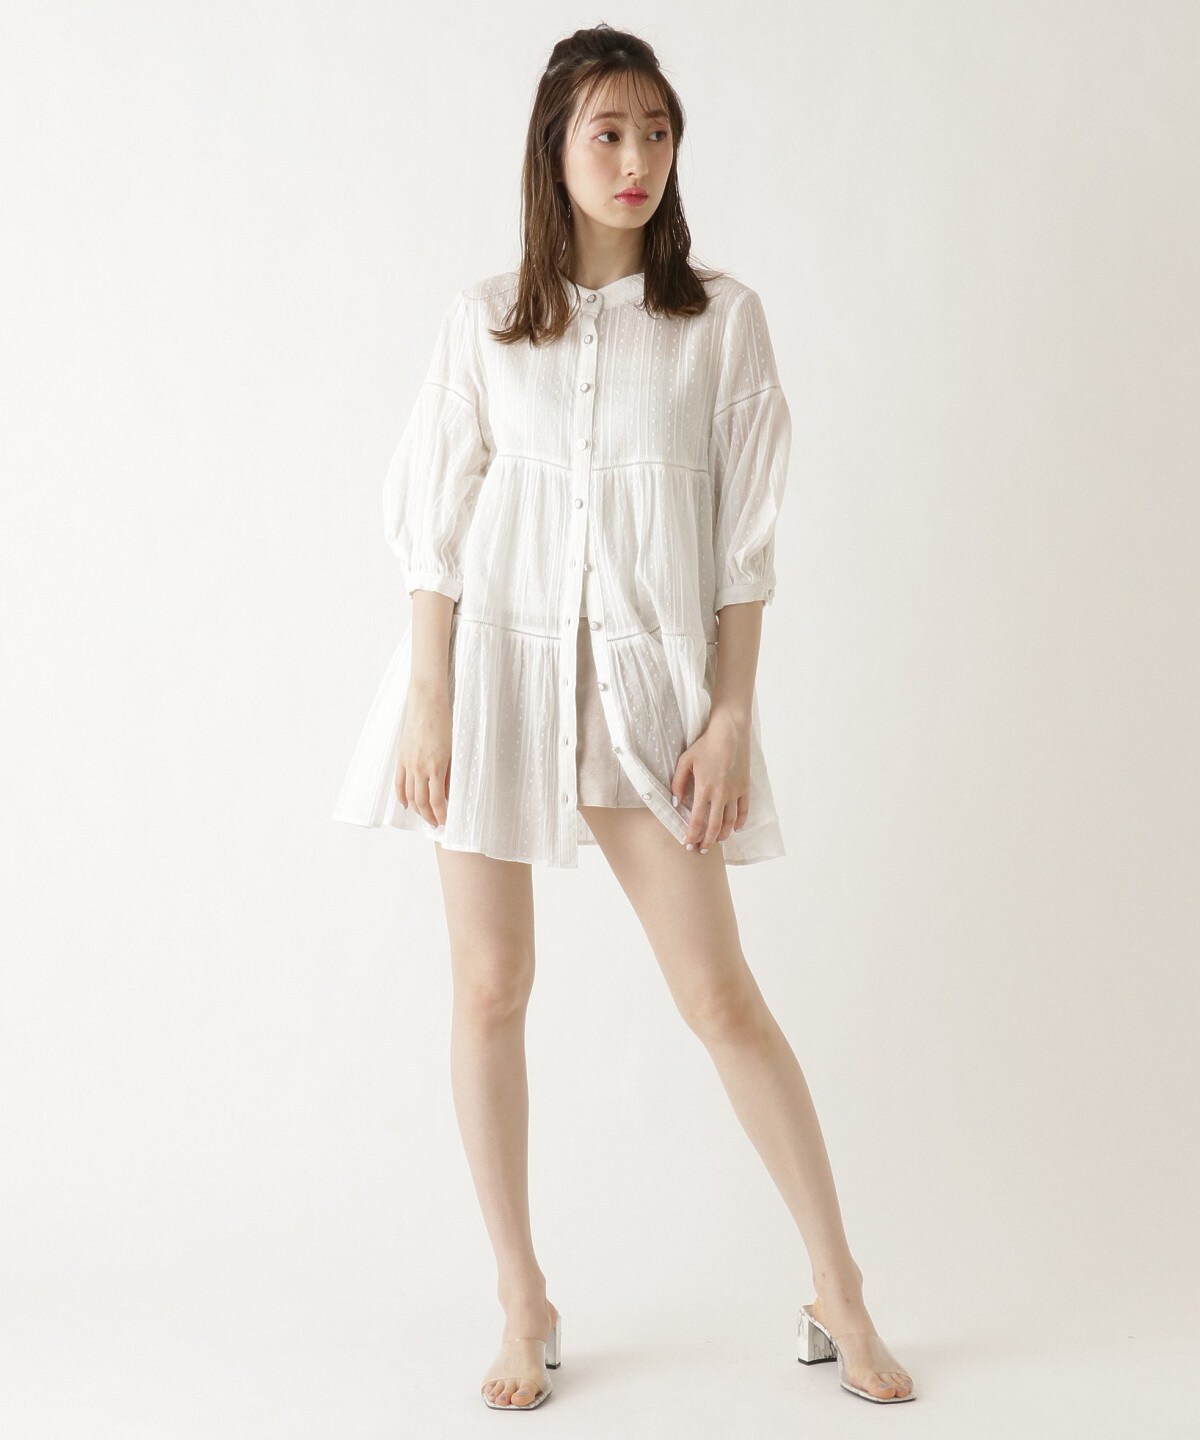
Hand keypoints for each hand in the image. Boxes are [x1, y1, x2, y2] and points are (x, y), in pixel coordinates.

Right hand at [395, 682, 452, 827]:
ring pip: (409, 794)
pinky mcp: (402, 757)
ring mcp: (408, 763)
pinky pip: (399, 782)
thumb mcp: (453, 750)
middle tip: (436, 824)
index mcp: (436, 766)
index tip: (445, 822)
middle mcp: (420, 767)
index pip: (436, 800)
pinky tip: (406, 804)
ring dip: (416, 809)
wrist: (427, 703)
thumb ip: (450, 773)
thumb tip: (448, 793)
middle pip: (421, 801)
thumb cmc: (444, 722)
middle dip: (429, 816)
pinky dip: (401, 796)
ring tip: (424, 816)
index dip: (440, 814)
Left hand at [670, 708, 750, 852]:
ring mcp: (735, 792)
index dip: (692, 835)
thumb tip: (675, 802)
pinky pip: (744, 810)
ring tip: (717, 841)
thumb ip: (677, 783)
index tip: (688, 845)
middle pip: (714, 826)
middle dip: (707, 841)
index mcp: (704, 789)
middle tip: (701, 850)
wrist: (730, 732)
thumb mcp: (685, 762)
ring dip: (723, 835)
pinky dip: (739, 822)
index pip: (697, 820)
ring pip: (730, 821)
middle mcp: (721, 794)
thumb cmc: (705, 744)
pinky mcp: (745, 787)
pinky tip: (735, 829)